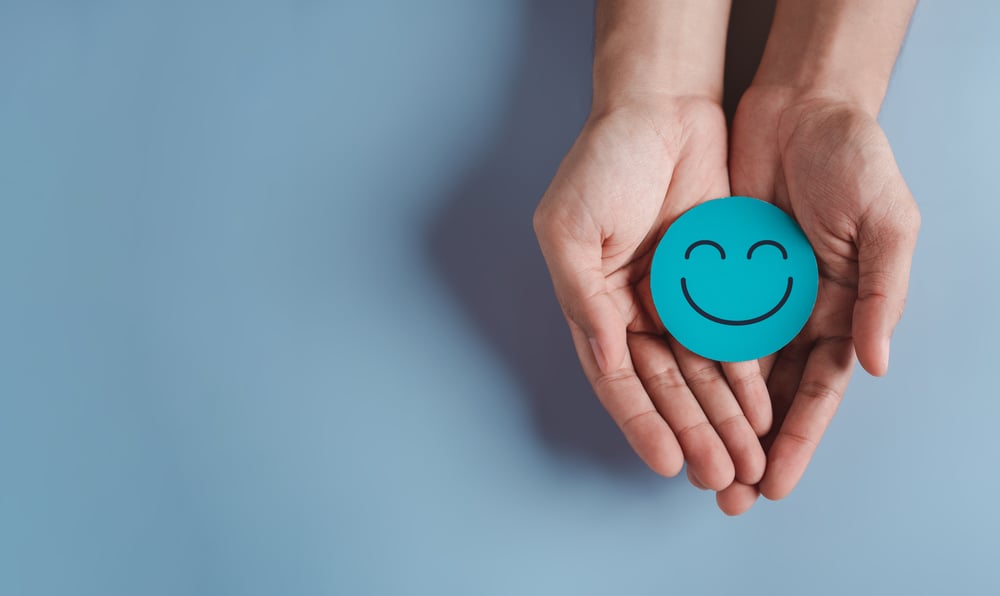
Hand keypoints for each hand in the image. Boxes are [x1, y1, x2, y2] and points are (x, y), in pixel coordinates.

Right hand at [533, 97, 771, 489]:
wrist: (661, 107)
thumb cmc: (602, 162)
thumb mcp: (569, 229)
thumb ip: (583, 297)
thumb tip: (606, 357)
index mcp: (594, 304)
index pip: (619, 378)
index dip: (641, 422)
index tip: (666, 461)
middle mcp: (636, 311)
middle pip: (667, 387)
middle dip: (693, 433)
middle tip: (720, 477)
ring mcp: (679, 299)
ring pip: (703, 373)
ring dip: (723, 419)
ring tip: (747, 461)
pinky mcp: (719, 281)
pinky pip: (734, 336)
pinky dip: (747, 374)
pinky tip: (763, 409)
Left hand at [718, 88, 920, 513]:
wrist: (800, 108)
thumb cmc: (856, 160)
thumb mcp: (886, 223)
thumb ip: (881, 293)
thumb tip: (876, 365)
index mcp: (841, 311)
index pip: (817, 391)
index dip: (797, 439)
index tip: (773, 484)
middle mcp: (794, 314)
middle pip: (769, 395)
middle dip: (748, 446)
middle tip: (725, 495)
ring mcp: (752, 296)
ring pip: (728, 372)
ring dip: (712, 419)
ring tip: (694, 463)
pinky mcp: (716, 272)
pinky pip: (698, 326)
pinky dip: (687, 365)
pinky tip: (671, 401)